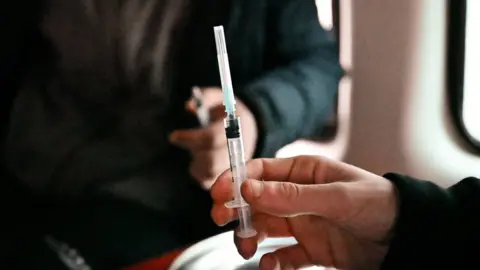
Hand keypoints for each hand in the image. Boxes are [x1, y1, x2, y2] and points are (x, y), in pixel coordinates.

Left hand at [170, 87, 257, 189]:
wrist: (250, 129)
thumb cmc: (231, 113)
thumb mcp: (222, 98)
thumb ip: (206, 98)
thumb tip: (189, 106)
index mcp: (236, 131)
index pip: (210, 139)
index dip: (190, 138)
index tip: (173, 136)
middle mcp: (237, 151)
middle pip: (212, 162)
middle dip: (194, 155)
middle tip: (181, 143)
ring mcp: (234, 167)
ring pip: (210, 175)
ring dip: (196, 166)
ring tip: (194, 153)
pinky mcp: (227, 179)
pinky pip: (210, 183)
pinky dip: (200, 175)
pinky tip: (199, 163)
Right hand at [211, 156, 398, 269]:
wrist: (406, 239)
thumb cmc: (377, 204)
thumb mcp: (335, 196)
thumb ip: (291, 195)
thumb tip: (248, 188)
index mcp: (303, 173)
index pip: (260, 172)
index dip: (236, 179)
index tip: (218, 193)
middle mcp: (298, 197)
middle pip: (255, 200)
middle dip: (236, 209)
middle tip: (220, 219)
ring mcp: (303, 223)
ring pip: (264, 228)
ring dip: (250, 237)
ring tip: (248, 247)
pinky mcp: (310, 248)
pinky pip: (282, 255)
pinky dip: (272, 262)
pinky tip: (270, 265)